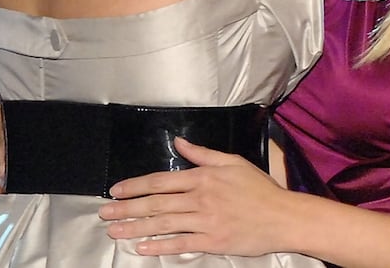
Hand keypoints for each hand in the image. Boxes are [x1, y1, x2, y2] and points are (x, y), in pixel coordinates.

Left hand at [97, 137, 288, 256]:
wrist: (283, 217)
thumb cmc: (259, 189)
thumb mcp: (232, 162)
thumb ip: (202, 154)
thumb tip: (179, 142)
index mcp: (203, 177)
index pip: (160, 181)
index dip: (134, 186)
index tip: (115, 191)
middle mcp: (200, 198)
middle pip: (155, 203)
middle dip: (126, 208)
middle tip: (105, 214)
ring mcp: (205, 221)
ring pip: (163, 224)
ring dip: (136, 227)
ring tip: (115, 231)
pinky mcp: (212, 241)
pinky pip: (180, 244)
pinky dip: (159, 246)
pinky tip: (142, 248)